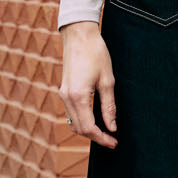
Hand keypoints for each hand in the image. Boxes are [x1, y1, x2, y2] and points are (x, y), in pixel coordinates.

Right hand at [59, 21, 118, 147]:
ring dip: (88, 129)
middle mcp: (67, 98)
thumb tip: (112, 126)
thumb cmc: (96, 53)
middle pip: (79, 129)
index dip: (102, 138)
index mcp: (78, 96)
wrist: (79, 34)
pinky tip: (95, 118)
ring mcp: (63, 93)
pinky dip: (82, 119)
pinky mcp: (64, 89)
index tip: (114, 142)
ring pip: (74, 122)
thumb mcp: (107, 80)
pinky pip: (71, 112)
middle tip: (112, 140)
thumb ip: (109, 106)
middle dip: (95, 137)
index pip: (88, 128)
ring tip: (105, 131)